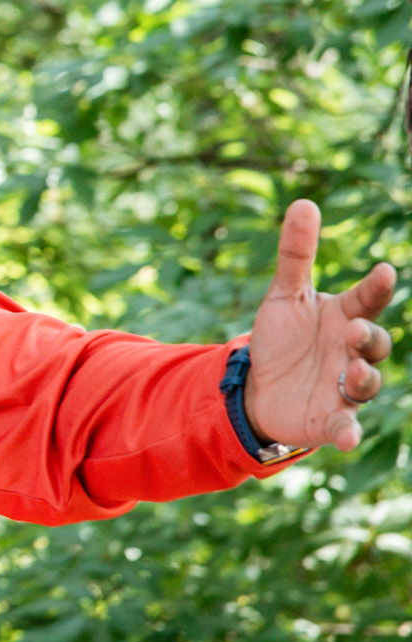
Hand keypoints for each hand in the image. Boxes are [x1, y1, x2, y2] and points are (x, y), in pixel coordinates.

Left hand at [243, 200, 394, 452]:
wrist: (259, 386)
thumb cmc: (282, 337)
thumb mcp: (283, 295)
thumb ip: (296, 254)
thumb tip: (303, 202)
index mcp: (346, 318)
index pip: (368, 300)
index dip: (376, 287)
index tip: (382, 270)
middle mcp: (353, 353)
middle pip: (375, 344)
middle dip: (368, 337)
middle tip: (353, 330)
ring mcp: (345, 387)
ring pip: (367, 384)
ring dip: (364, 379)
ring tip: (351, 372)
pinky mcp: (330, 420)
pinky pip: (346, 428)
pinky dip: (349, 433)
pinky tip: (347, 439)